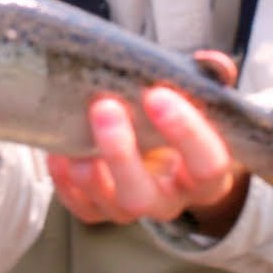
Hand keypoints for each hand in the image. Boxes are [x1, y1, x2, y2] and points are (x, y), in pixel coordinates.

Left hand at [46, 51, 249, 235]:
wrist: (161, 146)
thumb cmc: (177, 117)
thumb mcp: (197, 98)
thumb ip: (207, 78)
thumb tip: (212, 61)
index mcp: (204, 175)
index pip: (208, 165)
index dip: (186, 134)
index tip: (158, 94)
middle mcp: (170, 199)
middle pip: (147, 197)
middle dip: (121, 153)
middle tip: (105, 107)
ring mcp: (133, 207)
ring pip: (113, 207)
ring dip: (90, 172)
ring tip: (75, 133)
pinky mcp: (100, 210)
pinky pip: (83, 209)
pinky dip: (66, 182)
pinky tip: (60, 153)